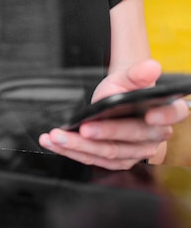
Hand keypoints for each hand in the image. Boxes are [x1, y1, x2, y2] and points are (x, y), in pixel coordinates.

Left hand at [38, 59, 189, 169]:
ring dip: (79, 146)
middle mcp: (152, 137)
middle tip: (83, 128)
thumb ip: (137, 74)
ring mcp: (134, 152)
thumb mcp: (127, 78)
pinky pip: (94, 159)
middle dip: (104, 133)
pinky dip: (72, 152)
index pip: (171, 115)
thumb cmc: (124, 90)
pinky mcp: (117, 161)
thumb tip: (152, 67)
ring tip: (58, 137)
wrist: (115, 101)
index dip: (163, 116)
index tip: (148, 116)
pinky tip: (56, 143)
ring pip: (108, 153)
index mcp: (164, 113)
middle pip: (129, 138)